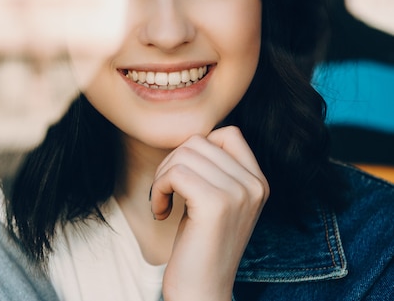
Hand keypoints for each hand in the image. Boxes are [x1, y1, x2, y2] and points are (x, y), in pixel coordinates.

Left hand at [150, 126, 268, 300]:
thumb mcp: (217, 201)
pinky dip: (158, 189)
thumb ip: (215, 169)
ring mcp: (239, 193)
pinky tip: (161, 212)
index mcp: (259, 181)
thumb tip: (191, 136)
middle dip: (171, 163)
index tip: (184, 178)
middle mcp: (255, 184)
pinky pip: (175, 173)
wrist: (202, 290)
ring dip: (162, 177)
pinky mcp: (216, 204)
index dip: (196, 150)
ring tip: (163, 202)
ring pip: (184, 154)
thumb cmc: (201, 245)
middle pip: (199, 141)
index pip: (227, 133)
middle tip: (166, 192)